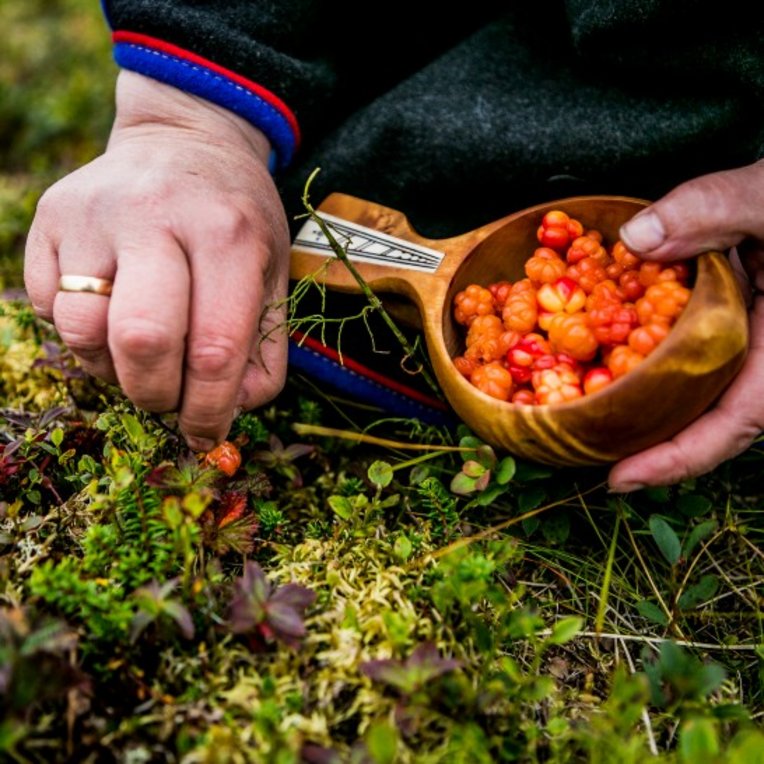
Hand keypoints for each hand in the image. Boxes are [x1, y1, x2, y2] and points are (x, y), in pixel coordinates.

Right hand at [24, 71, 289, 449]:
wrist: (185, 140)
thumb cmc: (237, 220)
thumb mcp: (274, 274)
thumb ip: (264, 351)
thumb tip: (226, 414)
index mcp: (227, 234)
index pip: (214, 349)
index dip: (208, 410)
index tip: (205, 433)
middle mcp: (156, 216)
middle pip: (141, 341)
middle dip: (155, 394)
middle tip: (168, 397)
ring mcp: (94, 214)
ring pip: (82, 331)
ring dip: (112, 369)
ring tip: (141, 354)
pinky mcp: (50, 218)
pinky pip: (47, 307)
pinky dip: (82, 335)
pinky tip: (112, 313)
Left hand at [608, 160, 763, 490]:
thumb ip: (714, 209)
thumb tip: (636, 238)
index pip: (738, 420)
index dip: (681, 457)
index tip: (621, 479)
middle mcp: (763, 353)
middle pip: (709, 421)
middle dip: (652, 448)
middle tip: (586, 459)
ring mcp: (746, 340)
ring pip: (698, 393)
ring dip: (647, 411)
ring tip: (587, 424)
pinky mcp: (728, 322)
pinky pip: (689, 355)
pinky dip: (649, 364)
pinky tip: (608, 363)